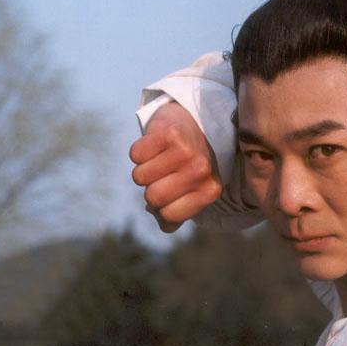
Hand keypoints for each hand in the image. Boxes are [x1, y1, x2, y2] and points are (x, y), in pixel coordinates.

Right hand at [130, 102, 221, 232]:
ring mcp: (186, 151)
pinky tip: (156, 144)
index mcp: (211, 190)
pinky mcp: (168, 133)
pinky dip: (140, 151)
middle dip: (151, 187)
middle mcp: (201, 171)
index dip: (162, 206)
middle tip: (164, 173)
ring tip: (161, 157)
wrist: (196, 120)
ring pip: (140, 177)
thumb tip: (166, 225)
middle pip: (153, 197)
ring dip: (144, 168)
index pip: (169, 216)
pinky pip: (135, 155)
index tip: (172, 191)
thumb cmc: (189, 164)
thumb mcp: (191, 191)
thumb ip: (176, 214)